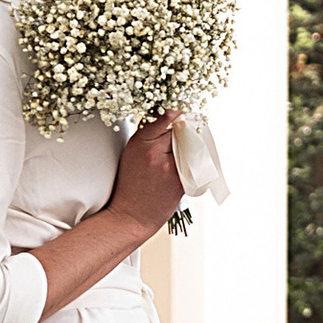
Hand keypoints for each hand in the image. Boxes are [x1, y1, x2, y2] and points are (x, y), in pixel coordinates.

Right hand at [111, 113, 184, 240]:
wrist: (131, 216)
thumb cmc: (130, 185)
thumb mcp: (131, 153)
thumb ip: (148, 135)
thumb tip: (169, 116)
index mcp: (140, 143)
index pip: (164, 116)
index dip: (177, 109)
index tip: (183, 105)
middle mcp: (155, 153)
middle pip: (180, 131)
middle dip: (182, 131)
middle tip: (181, 133)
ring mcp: (170, 168)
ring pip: (188, 147)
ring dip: (188, 147)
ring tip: (177, 154)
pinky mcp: (181, 181)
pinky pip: (192, 164)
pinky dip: (191, 162)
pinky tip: (182, 167)